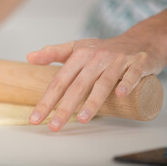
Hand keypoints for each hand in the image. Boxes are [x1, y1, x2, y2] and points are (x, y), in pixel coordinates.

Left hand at [27, 35, 164, 131]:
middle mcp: (96, 58)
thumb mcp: (75, 47)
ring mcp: (117, 60)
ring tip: (83, 118)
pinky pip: (132, 74)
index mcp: (79, 55)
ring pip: (103, 82)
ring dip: (93, 100)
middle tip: (54, 126)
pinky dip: (127, 83)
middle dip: (65, 107)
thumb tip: (29, 57)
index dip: (47, 100)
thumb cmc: (101, 49)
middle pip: (77, 85)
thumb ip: (52, 53)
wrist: (137, 41)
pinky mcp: (138, 63)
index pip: (59, 81)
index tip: (36, 118)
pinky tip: (120, 95)